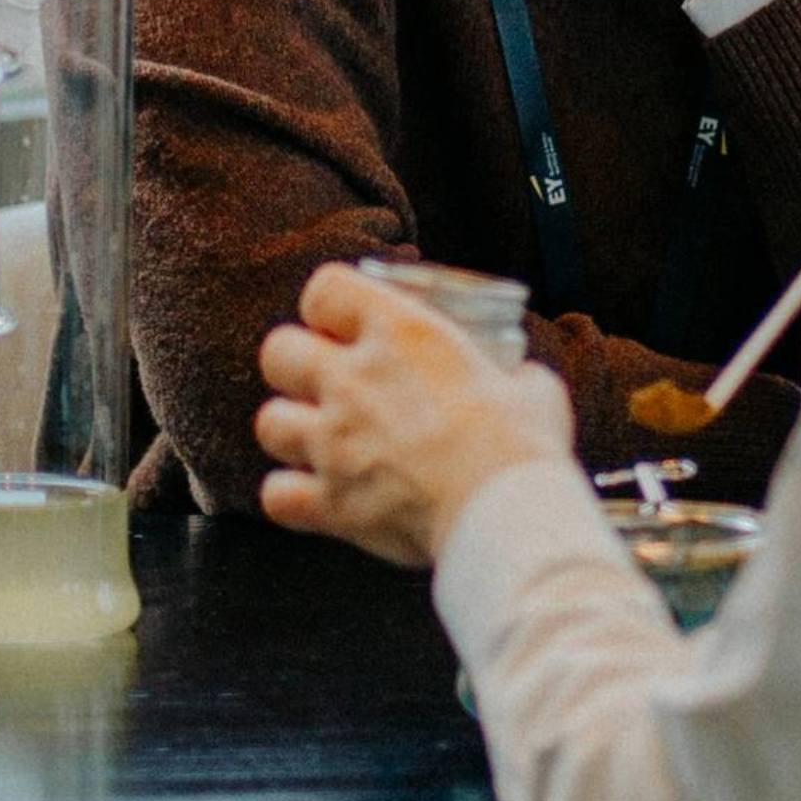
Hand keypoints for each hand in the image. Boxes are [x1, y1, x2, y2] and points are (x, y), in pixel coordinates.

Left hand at [254, 265, 575, 565]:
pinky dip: (292, 498)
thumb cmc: (522, 444)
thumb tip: (521, 384)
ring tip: (322, 443)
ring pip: (268, 422)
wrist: (504, 511)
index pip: (325, 289)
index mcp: (401, 333)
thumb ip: (511, 378)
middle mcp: (352, 380)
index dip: (330, 305)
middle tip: (329, 383)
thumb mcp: (531, 388)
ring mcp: (333, 442)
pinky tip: (318, 499)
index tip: (348, 323)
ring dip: (292, 431)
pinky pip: (275, 496)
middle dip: (296, 366)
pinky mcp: (330, 503)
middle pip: (278, 351)